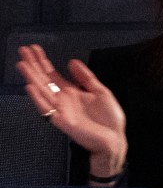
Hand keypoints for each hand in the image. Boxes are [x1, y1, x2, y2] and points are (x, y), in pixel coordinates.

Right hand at [16, 44, 126, 176]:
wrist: (115, 138)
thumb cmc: (109, 119)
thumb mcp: (100, 91)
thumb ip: (86, 77)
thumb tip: (73, 62)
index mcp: (72, 92)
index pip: (52, 74)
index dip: (43, 61)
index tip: (34, 49)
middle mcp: (63, 100)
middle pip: (43, 79)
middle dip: (33, 65)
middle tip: (23, 50)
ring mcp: (61, 110)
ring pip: (42, 90)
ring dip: (31, 77)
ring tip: (22, 64)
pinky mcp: (62, 120)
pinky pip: (46, 108)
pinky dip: (38, 98)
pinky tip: (30, 87)